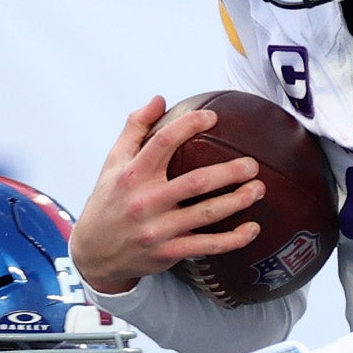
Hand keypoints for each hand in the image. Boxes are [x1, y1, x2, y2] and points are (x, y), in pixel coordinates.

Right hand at [71, 97, 266, 295]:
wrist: (94, 253)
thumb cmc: (109, 201)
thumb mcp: (113, 162)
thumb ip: (135, 128)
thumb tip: (159, 99)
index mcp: (133, 174)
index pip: (164, 142)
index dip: (190, 125)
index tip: (213, 118)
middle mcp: (145, 201)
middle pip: (195, 182)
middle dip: (228, 172)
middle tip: (252, 164)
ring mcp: (158, 230)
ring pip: (205, 214)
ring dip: (237, 202)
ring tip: (259, 189)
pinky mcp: (168, 252)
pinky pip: (206, 246)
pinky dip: (233, 240)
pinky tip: (252, 229)